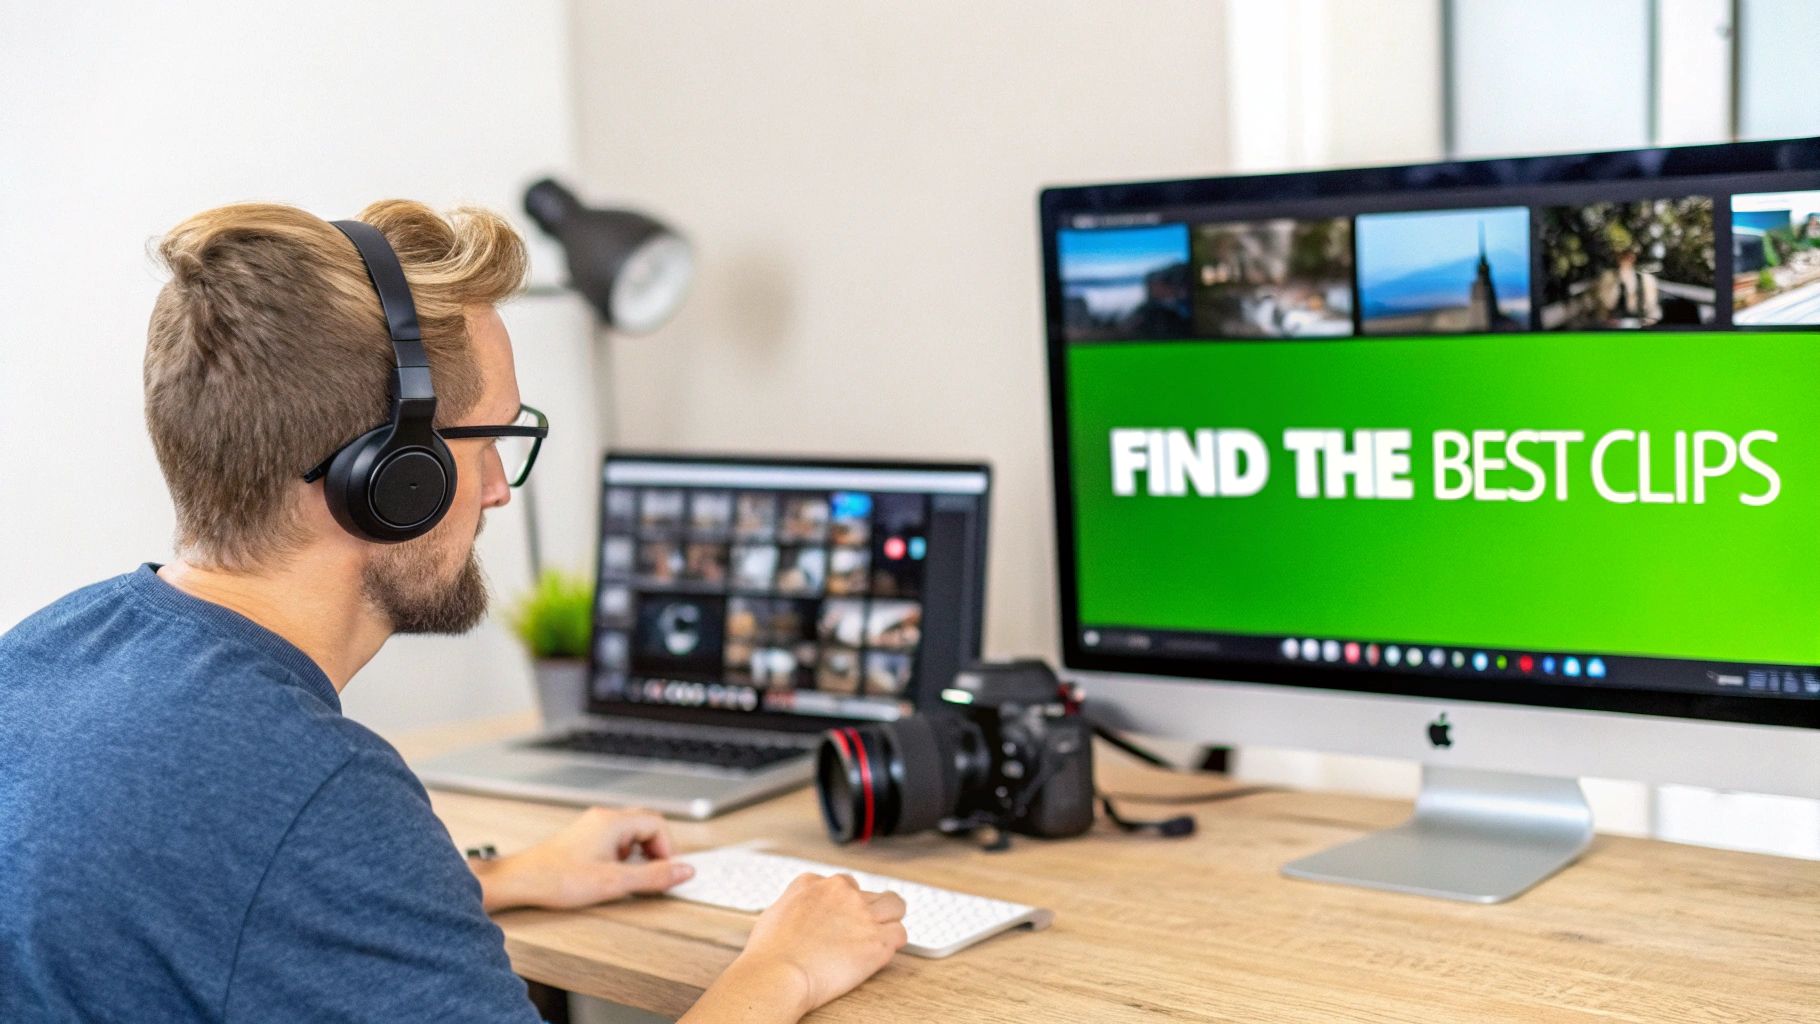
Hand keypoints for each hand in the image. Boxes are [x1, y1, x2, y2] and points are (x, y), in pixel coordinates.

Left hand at [473, 806, 693, 911]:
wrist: (520, 880)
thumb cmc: (559, 879)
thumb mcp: (614, 882)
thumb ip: (653, 876)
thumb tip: (685, 871)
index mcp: (613, 822)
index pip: (658, 824)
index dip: (668, 849)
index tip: (665, 872)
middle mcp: (604, 818)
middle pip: (646, 824)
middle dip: (656, 850)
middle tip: (652, 874)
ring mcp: (592, 826)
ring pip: (630, 832)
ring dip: (639, 854)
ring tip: (628, 877)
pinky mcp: (583, 838)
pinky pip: (615, 839)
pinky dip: (622, 855)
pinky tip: (610, 875)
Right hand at [722, 873, 907, 1017]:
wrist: (778, 972)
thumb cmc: (769, 952)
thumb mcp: (775, 912)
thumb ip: (795, 904)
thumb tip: (801, 912)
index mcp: (813, 883)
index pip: (843, 884)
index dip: (844, 904)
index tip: (841, 919)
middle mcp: (841, 892)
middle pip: (870, 893)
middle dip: (869, 909)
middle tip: (862, 929)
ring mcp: (862, 914)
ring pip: (895, 906)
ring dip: (889, 920)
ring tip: (880, 936)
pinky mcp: (877, 940)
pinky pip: (900, 934)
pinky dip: (894, 943)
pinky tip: (881, 952)